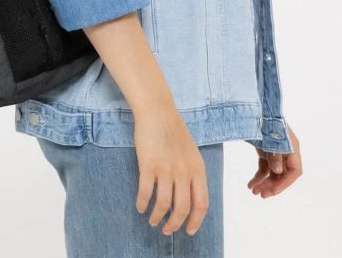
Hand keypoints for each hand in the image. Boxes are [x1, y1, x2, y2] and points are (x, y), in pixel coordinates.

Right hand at [133, 106, 208, 236]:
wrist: (157, 111)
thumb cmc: (173, 130)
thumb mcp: (192, 152)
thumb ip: (193, 173)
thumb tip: (190, 197)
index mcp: (198, 169)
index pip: (201, 204)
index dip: (195, 221)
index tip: (189, 230)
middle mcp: (184, 172)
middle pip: (182, 208)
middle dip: (174, 224)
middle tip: (167, 230)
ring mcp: (166, 169)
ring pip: (164, 204)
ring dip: (157, 217)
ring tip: (153, 221)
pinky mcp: (148, 165)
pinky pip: (146, 192)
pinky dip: (143, 203)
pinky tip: (140, 207)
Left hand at [248, 122, 301, 197]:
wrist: (253, 106)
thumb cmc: (263, 119)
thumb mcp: (269, 137)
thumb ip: (274, 154)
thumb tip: (277, 171)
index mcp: (292, 147)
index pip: (294, 171)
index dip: (285, 183)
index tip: (272, 192)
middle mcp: (286, 151)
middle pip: (283, 174)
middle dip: (272, 185)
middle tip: (260, 195)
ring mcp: (275, 150)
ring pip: (273, 173)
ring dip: (264, 183)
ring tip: (253, 191)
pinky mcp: (265, 150)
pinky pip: (264, 167)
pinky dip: (258, 176)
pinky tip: (251, 184)